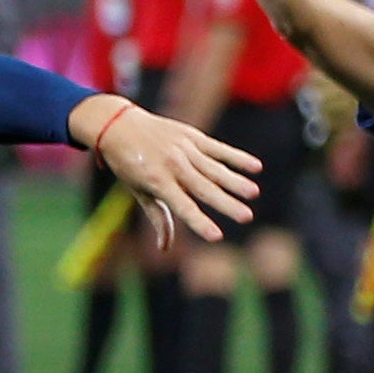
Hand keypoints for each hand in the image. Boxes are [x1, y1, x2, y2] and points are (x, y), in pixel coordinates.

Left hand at [86, 99, 259, 247]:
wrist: (118, 124)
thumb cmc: (128, 164)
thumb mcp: (138, 191)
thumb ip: (158, 217)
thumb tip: (164, 248)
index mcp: (157, 182)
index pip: (182, 206)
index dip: (199, 222)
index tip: (216, 236)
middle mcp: (172, 165)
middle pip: (204, 188)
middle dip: (226, 203)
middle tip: (247, 217)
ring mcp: (184, 149)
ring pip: (214, 168)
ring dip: (235, 181)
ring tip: (254, 193)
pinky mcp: (192, 136)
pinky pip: (218, 148)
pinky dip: (236, 157)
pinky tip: (256, 167)